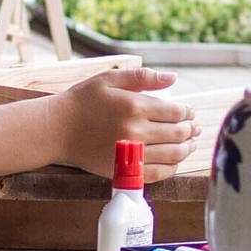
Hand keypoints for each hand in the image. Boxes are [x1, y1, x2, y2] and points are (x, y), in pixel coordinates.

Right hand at [57, 64, 198, 179]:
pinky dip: (171, 168)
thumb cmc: (82, 101)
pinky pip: (157, 174)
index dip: (187, 112)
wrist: (57, 129)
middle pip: (177, 133)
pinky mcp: (123, 170)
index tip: (189, 112)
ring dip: (186, 149)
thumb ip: (143, 77)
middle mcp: (135, 131)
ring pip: (172, 155)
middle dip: (190, 130)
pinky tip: (174, 161)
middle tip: (194, 128)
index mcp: (134, 106)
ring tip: (190, 144)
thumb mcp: (110, 79)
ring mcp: (130, 154)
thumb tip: (174, 78)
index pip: (175, 112)